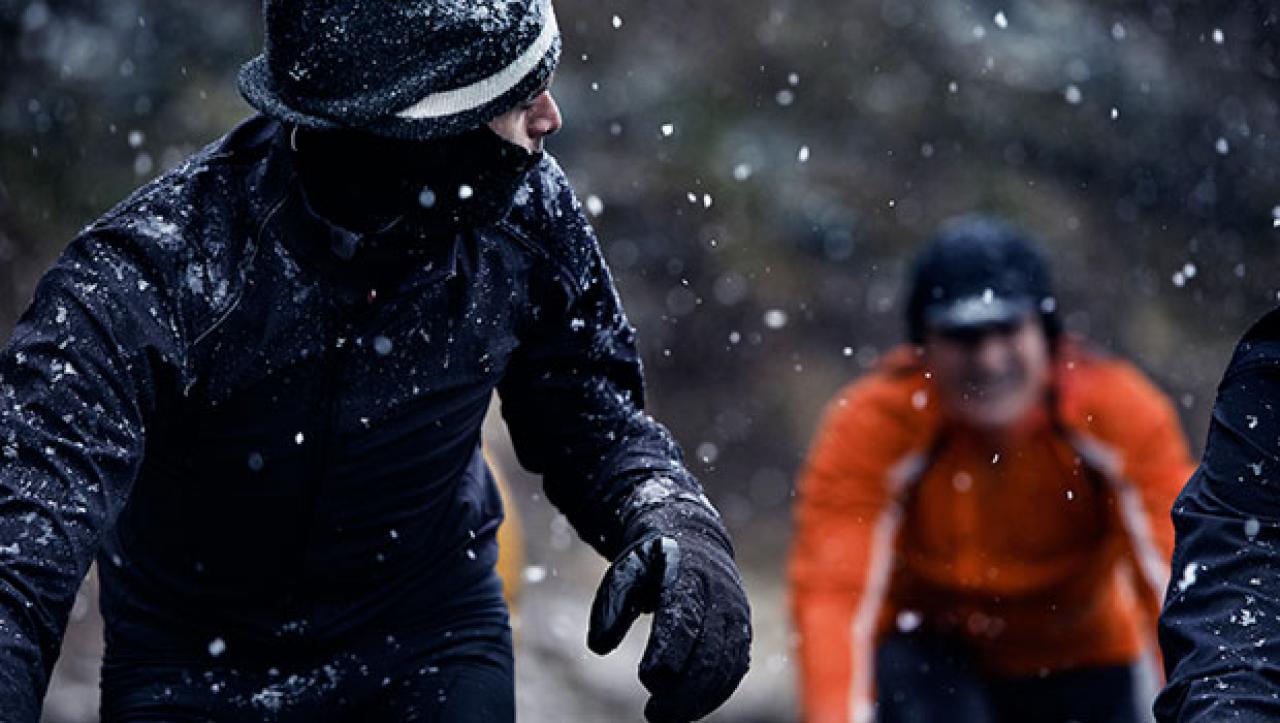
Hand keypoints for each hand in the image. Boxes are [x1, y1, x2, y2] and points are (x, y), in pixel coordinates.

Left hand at [588, 526, 751, 721]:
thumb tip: (598, 647)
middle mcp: (720, 595)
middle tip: (654, 714)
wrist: (694, 540)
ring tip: (669, 718)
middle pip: (709, 650)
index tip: (647, 680)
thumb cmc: (652, 562)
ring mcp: (735, 614)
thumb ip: (611, 605)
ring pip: (726, 665)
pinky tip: (690, 710)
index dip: (668, 650)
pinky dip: (715, 694)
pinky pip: (735, 669)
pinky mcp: (741, 631)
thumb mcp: (626, 571)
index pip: (683, 617)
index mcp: (689, 574)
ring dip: (699, 699)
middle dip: (683, 689)